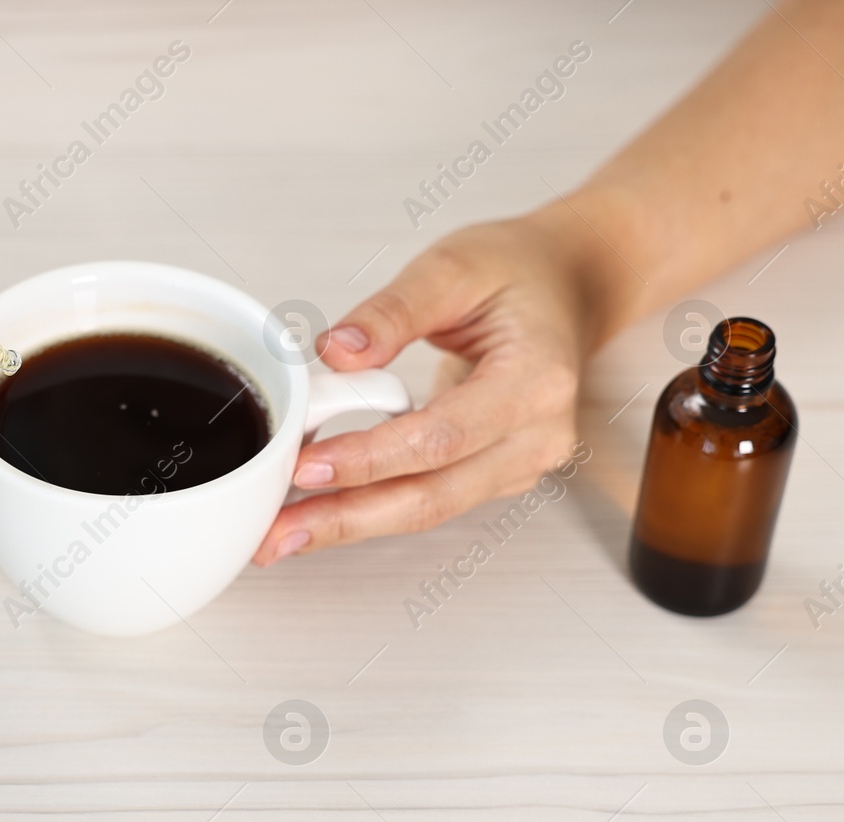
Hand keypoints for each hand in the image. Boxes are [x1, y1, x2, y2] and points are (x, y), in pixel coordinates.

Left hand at [254, 208, 621, 564]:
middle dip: (347, 517)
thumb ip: (393, 309)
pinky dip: (370, 508)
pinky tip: (319, 513)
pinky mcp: (494, 474)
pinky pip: (428, 500)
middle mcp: (537, 435)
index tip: (306, 466)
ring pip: (427, 509)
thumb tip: (338, 352)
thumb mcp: (453, 266)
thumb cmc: (518, 273)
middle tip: (277, 532)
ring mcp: (519, 463)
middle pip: (432, 495)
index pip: (440, 436)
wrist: (566, 286)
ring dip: (351, 524)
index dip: (369, 458)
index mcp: (536, 381)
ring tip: (283, 535)